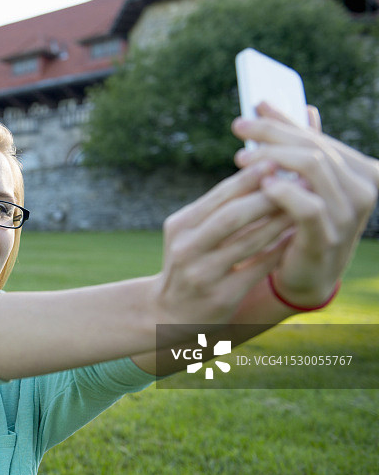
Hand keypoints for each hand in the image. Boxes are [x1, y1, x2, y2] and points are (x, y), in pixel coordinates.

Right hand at [152, 161, 293, 327]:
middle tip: (300, 183)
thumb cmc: (190, 262)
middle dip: (269, 198)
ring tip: (304, 207)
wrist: (169, 313)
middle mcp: (186, 248)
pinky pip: (257, 269)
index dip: (249, 179)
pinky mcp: (221, 297)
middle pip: (232, 216)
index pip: (218, 196)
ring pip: (248, 242)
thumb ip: (218, 208)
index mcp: (180, 226)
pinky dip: (279, 251)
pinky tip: (296, 239)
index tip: (277, 162)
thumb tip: (261, 172)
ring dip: (280, 223)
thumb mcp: (191, 233)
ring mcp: (202, 274)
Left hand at [232, 102, 378, 306]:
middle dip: (273, 134)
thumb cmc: (300, 221)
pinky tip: (262, 183)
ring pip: (312, 168)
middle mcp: (364, 188)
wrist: (304, 273)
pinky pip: (308, 206)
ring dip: (273, 158)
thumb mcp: (300, 181)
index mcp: (361, 169)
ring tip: (241, 157)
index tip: (251, 109)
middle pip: (314, 147)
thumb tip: (273, 103)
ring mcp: (349, 214)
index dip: (283, 119)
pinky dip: (283, 191)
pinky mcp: (328, 237)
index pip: (317, 136)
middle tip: (239, 128)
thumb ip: (293, 144)